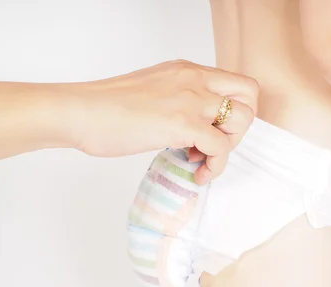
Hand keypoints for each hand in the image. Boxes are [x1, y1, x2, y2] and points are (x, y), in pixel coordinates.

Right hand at [69, 60, 258, 183]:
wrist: (81, 111)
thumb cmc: (106, 108)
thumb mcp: (153, 90)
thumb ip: (178, 99)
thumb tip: (193, 127)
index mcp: (187, 70)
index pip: (237, 83)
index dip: (234, 110)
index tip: (214, 130)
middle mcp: (194, 79)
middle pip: (250, 96)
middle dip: (239, 127)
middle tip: (213, 144)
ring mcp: (191, 100)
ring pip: (242, 121)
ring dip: (228, 146)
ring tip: (201, 159)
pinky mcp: (183, 124)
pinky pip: (221, 148)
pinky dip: (215, 167)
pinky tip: (197, 173)